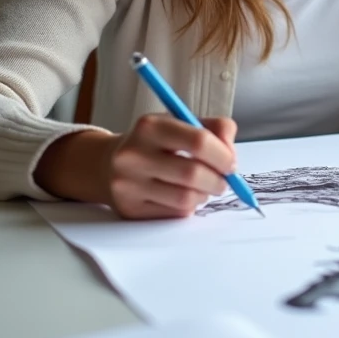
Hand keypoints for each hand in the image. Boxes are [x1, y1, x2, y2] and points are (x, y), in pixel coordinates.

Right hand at [104, 114, 238, 218]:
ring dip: (204, 195)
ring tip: (202, 188)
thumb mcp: (181, 123)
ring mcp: (128, 184)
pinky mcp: (130, 209)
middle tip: (223, 181)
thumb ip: (215, 129)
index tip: (231, 163)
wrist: (108, 164)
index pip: (198, 141)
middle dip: (218, 180)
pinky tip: (182, 196)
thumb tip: (231, 155)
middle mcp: (134, 155)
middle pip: (193, 174)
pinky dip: (188, 207)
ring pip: (186, 199)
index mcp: (150, 127)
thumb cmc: (156, 143)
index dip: (223, 155)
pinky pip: (174, 214)